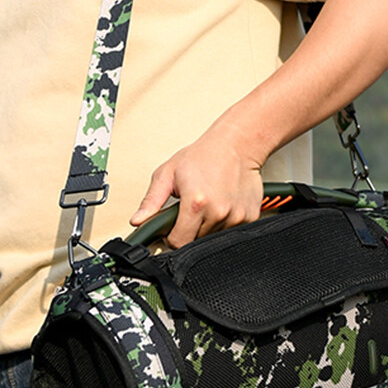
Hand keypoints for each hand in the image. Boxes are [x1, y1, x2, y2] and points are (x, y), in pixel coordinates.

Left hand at [130, 123, 264, 247]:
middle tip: (192, 209)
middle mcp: (218, 212)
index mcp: (196, 203)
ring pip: (213, 238)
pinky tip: (223, 205)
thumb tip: (137, 221)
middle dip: (190, 231)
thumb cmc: (204, 155)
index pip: (178, 243)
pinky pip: (231, 231)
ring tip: (208, 204)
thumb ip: (151, 201)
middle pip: (196, 242)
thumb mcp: (168, 173)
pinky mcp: (250, 217)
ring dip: (207, 227)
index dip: (172, 237)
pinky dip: (224, 223)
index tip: (173, 227)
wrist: (238, 144)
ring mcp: (236, 217)